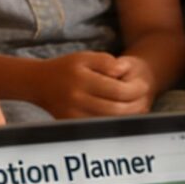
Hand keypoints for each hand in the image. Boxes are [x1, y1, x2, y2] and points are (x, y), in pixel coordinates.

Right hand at [36, 51, 154, 117]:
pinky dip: (111, 123)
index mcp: (82, 80)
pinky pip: (97, 127)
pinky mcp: (70, 124)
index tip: (145, 87)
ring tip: (137, 108)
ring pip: (108, 121)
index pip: (117, 90)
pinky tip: (120, 116)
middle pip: (115, 110)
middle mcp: (76, 99)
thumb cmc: (66, 68)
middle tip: (145, 100)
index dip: (135, 90)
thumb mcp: (85, 56)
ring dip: (126, 117)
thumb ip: (106, 61)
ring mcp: (72, 115)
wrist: (39, 83)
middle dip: (135, 106)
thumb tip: (123, 71)